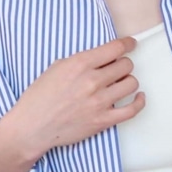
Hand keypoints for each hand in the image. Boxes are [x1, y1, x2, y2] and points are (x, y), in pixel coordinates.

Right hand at [2, 36, 144, 161]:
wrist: (33, 126)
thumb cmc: (40, 97)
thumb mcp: (57, 68)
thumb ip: (81, 61)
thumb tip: (103, 58)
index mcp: (79, 64)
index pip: (115, 48)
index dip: (127, 44)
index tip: (130, 44)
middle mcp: (92, 81)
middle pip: (126, 65)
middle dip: (123, 65)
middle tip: (117, 69)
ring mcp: (99, 102)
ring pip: (131, 84)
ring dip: (128, 81)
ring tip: (120, 84)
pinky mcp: (103, 120)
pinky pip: (132, 109)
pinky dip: (139, 102)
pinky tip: (138, 97)